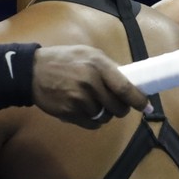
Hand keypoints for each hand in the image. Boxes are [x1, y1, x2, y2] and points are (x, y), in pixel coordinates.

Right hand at [33, 45, 150, 129]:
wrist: (31, 71)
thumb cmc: (62, 60)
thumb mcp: (87, 54)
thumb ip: (107, 67)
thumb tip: (129, 83)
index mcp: (98, 65)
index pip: (125, 88)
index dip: (138, 100)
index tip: (146, 106)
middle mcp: (90, 82)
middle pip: (117, 107)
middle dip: (120, 109)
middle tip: (116, 105)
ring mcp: (79, 99)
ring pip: (104, 116)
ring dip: (103, 114)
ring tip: (92, 103)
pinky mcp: (69, 112)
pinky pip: (91, 124)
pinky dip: (92, 121)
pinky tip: (84, 110)